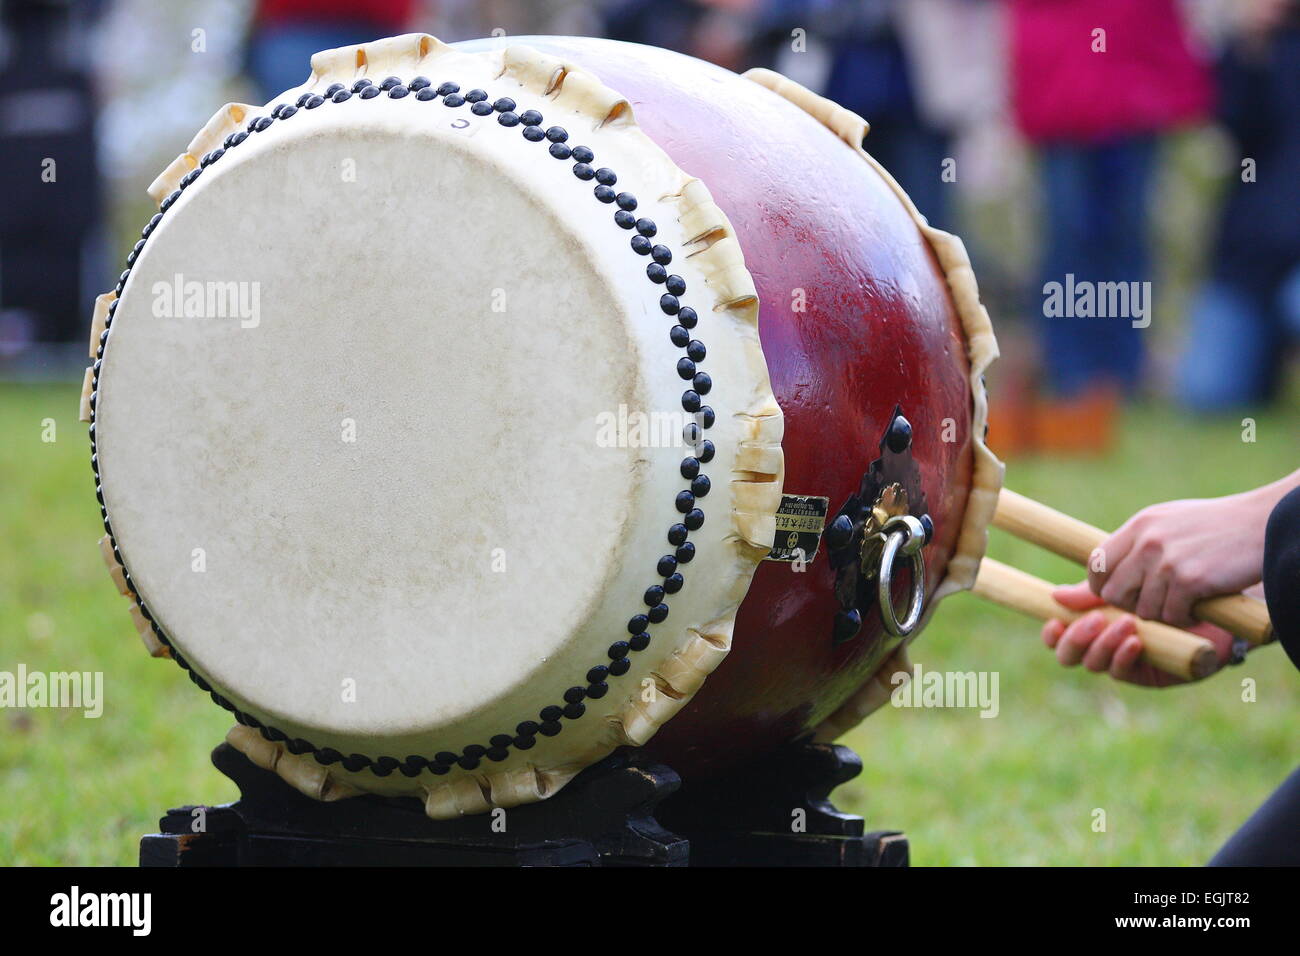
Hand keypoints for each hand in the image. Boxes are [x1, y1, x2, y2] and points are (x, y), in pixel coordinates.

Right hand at [1042, 583, 1234, 686]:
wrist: (1215, 599)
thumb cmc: (1169, 585)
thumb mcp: (1129, 580)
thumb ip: (1095, 589)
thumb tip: (1056, 595)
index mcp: (1092, 622)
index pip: (1059, 635)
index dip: (1052, 633)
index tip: (1055, 619)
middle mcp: (1103, 645)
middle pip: (1068, 655)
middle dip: (1076, 639)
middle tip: (1095, 619)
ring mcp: (1124, 661)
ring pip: (1093, 664)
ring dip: (1104, 644)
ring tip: (1126, 623)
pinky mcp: (1147, 674)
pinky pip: (1121, 673)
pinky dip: (1124, 656)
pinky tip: (1136, 640)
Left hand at [1087, 494, 1271, 627]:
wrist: (1262, 522)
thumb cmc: (1213, 527)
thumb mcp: (1165, 525)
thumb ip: (1130, 549)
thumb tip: (1074, 587)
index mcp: (1139, 526)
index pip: (1095, 565)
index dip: (1102, 587)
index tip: (1119, 595)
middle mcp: (1147, 541)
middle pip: (1113, 593)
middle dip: (1130, 606)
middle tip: (1156, 603)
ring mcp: (1168, 560)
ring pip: (1144, 610)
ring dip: (1164, 614)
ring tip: (1183, 603)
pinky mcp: (1190, 579)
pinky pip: (1172, 616)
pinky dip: (1185, 619)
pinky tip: (1198, 608)